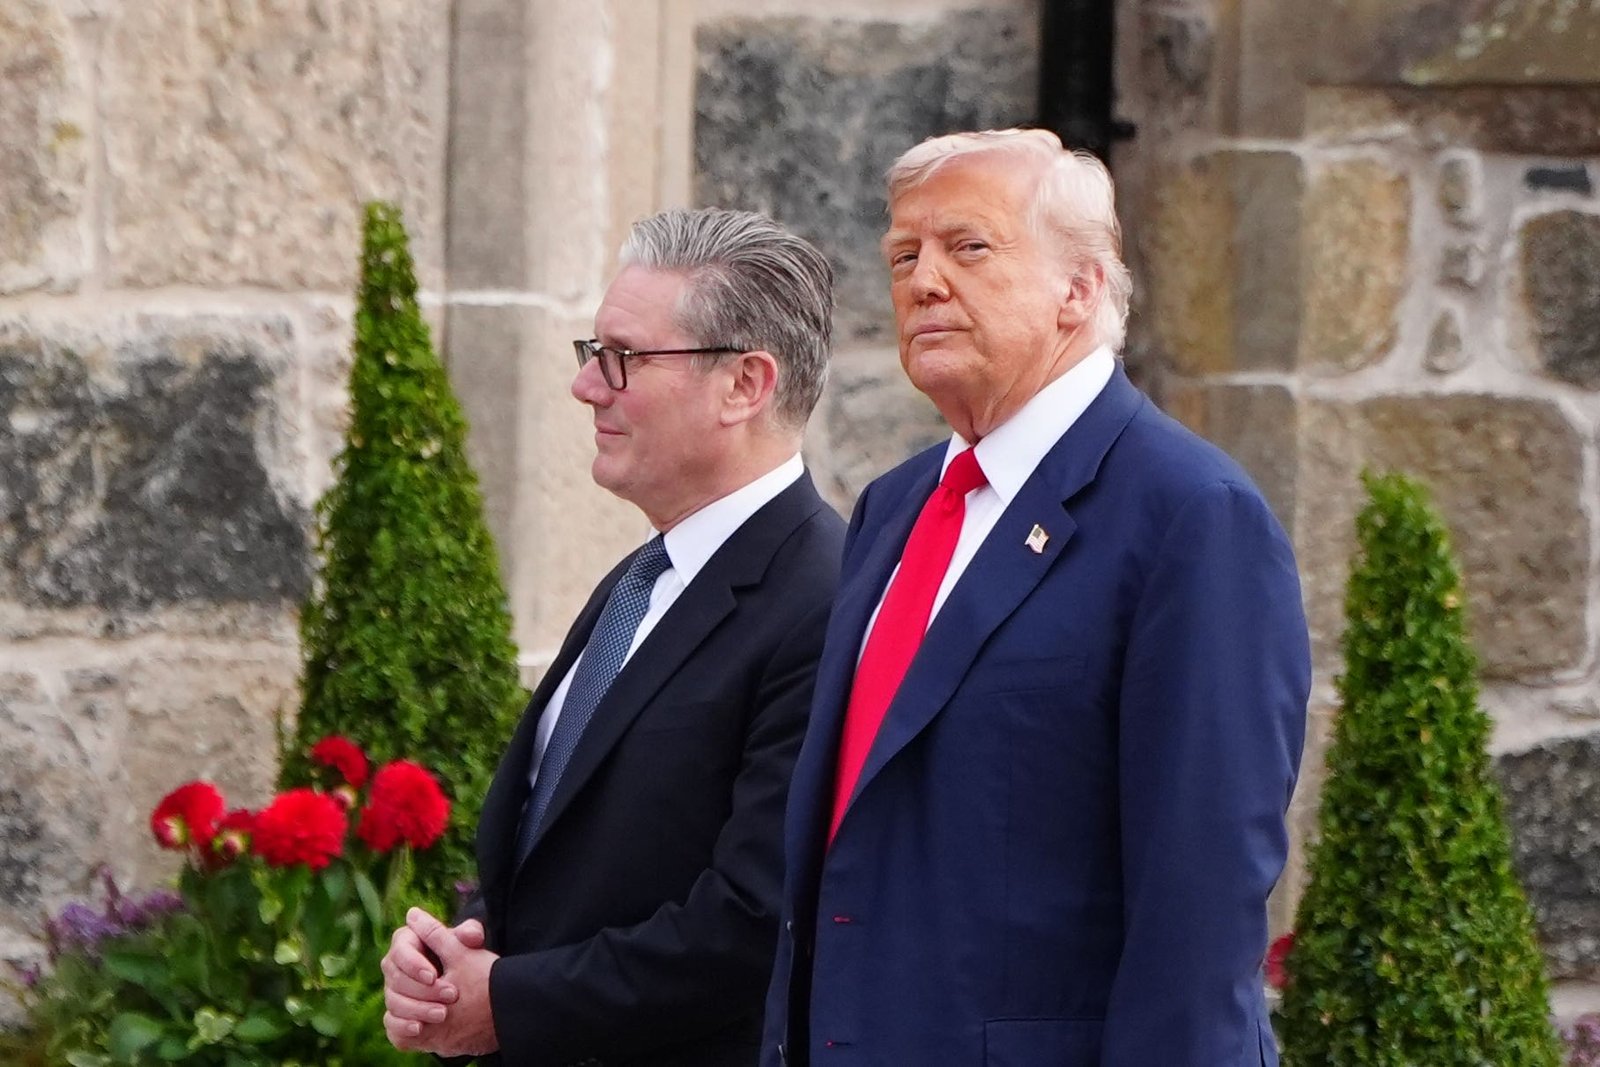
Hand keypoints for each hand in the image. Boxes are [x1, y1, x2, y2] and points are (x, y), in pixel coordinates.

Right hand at [382, 907, 497, 1054]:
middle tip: (451, 995)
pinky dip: (403, 1027)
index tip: (433, 976)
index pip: (400, 950)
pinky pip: (391, 1024)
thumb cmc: (463, 958)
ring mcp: (392, 993)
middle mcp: (394, 967)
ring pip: (394, 1003)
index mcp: (406, 942)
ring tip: (443, 1014)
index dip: (413, 964)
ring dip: (418, 1009)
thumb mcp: (468, 945)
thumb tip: (470, 934)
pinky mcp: (395, 1017)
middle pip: (395, 979)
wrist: (464, 991)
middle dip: (423, 990)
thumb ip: (470, 935)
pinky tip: (420, 1028)